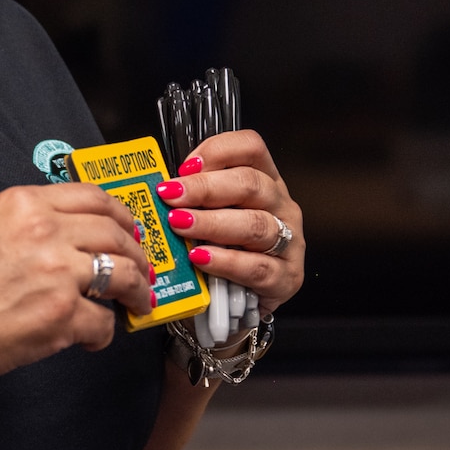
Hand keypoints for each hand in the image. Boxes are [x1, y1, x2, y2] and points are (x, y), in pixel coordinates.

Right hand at [0, 183, 156, 383]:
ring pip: (124, 274)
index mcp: (24, 204)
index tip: (131, 228)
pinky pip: (104, 322)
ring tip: (134, 302)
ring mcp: (57, 273)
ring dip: (135, 291)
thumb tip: (77, 239)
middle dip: (138, 254)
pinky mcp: (61, 315)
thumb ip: (32, 225)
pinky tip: (89, 337)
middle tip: (142, 269)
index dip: (122, 215)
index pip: (94, 197)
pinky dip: (103, 333)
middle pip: (117, 233)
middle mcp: (45, 231)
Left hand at [156, 130, 304, 314]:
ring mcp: (289, 241)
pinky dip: (226, 262)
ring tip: (181, 225)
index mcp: (265, 181)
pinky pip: (257, 267)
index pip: (251, 148)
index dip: (218, 151)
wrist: (239, 301)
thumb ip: (194, 197)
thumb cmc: (224, 250)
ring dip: (212, 223)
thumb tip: (160, 186)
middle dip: (205, 188)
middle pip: (250, 184)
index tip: (185, 167)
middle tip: (172, 196)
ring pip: (255, 224)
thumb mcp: (212, 215)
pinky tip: (201, 258)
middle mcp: (281, 205)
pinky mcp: (287, 277)